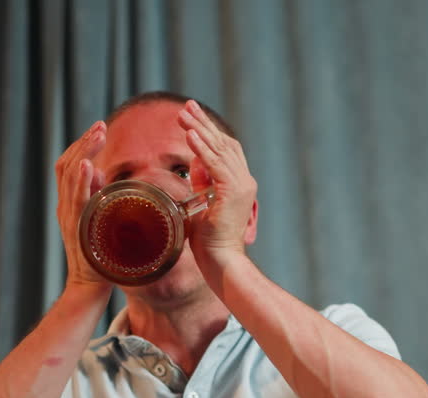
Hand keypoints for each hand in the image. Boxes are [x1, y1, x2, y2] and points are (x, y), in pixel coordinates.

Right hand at [53, 120, 108, 287]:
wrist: (88, 287)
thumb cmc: (99, 256)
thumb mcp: (97, 220)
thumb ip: (96, 197)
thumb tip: (100, 173)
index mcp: (69, 202)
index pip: (68, 166)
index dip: (81, 145)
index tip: (99, 129)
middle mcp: (65, 206)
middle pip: (66, 165)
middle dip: (85, 142)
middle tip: (101, 126)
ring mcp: (69, 216)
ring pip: (70, 177)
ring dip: (84, 152)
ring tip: (98, 134)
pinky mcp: (77, 228)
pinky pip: (75, 200)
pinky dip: (80, 180)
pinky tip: (86, 165)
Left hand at [177, 100, 257, 267]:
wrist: (222, 261)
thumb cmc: (210, 242)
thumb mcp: (202, 205)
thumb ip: (201, 185)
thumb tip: (193, 164)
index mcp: (239, 184)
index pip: (226, 150)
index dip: (209, 133)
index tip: (192, 118)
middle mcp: (244, 180)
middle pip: (224, 143)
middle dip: (204, 123)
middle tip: (188, 105)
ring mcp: (241, 184)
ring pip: (219, 149)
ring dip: (199, 129)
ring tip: (183, 114)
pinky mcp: (233, 190)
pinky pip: (215, 162)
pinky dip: (201, 147)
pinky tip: (188, 134)